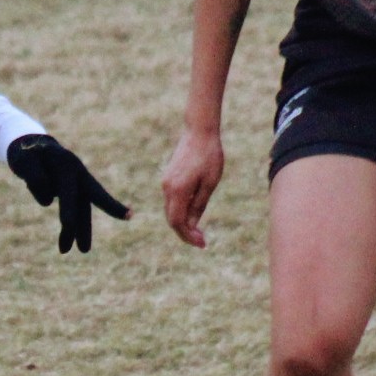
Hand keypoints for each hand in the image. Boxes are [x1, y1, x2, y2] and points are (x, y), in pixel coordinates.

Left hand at [5, 134, 129, 252]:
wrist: (32, 144)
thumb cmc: (28, 151)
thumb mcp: (24, 159)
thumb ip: (34, 176)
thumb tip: (49, 201)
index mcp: (66, 165)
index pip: (70, 192)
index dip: (73, 210)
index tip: (71, 226)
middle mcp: (76, 174)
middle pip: (83, 204)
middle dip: (84, 227)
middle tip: (84, 251)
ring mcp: (75, 183)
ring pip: (80, 210)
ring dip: (78, 231)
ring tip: (77, 251)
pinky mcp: (70, 190)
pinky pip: (58, 203)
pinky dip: (54, 208)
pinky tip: (53, 218)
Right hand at [160, 127, 224, 248]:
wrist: (199, 132)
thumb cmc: (209, 156)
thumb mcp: (210, 183)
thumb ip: (199, 205)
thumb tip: (193, 225)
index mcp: (178, 190)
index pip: (178, 222)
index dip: (188, 236)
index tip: (202, 243)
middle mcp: (168, 188)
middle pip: (172, 219)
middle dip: (186, 232)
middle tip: (202, 240)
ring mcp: (166, 183)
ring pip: (171, 211)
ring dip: (183, 223)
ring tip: (200, 231)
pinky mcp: (168, 178)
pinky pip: (172, 201)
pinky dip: (181, 211)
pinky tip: (194, 214)